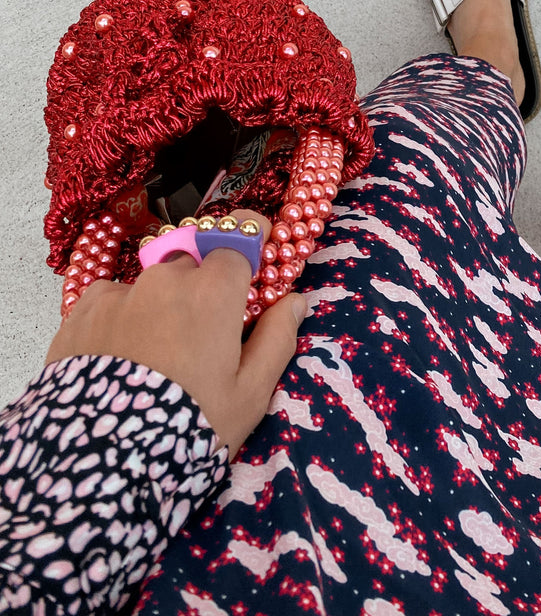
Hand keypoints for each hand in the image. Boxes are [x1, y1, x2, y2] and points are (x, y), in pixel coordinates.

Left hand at [45, 210, 305, 458]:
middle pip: (194, 261)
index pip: (236, 237)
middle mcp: (166, 277)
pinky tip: (123, 356)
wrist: (104, 463)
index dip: (247, 243)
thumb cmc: (190, 427)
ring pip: (152, 282)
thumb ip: (277, 338)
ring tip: (158, 353)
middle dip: (203, 284)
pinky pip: (114, 299)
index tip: (255, 251)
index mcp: (213, 290)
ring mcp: (120, 291)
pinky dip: (123, 316)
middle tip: (204, 329)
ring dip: (162, 302)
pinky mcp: (83, 311)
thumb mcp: (250, 394)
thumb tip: (296, 299)